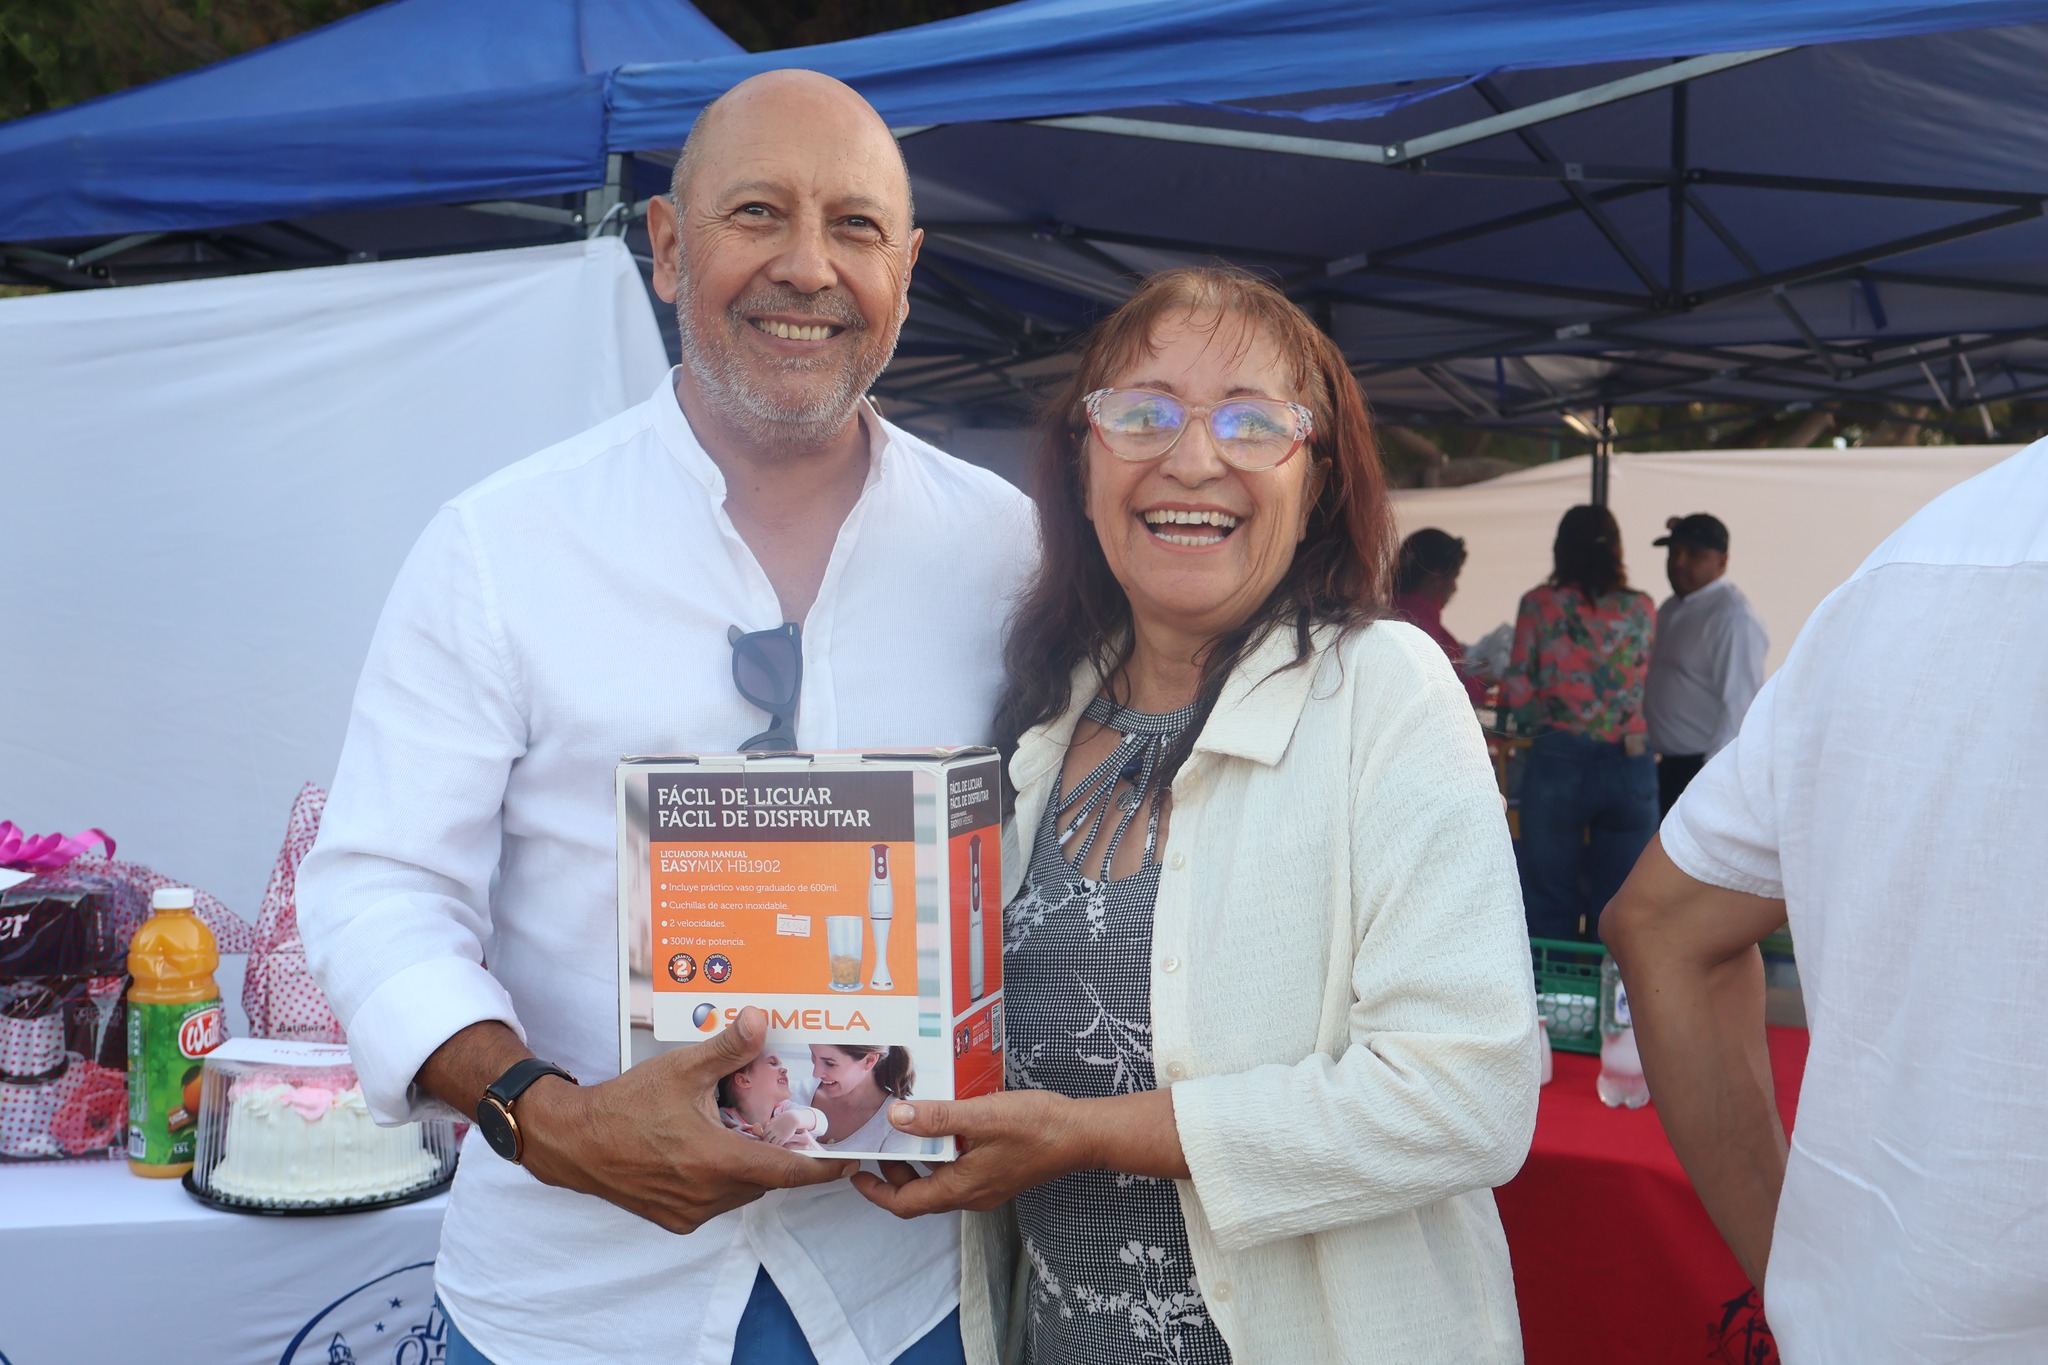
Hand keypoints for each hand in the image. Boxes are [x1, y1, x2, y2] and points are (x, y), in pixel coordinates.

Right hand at [519, 1007, 855, 1232]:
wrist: (572, 1143)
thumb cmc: (624, 1106)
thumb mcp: (680, 1070)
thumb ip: (727, 1049)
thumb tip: (760, 1020)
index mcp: (715, 1161)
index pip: (787, 1171)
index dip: (823, 1167)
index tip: (850, 1161)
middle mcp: (707, 1195)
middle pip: (767, 1179)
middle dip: (783, 1156)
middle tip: (795, 1128)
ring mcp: (690, 1212)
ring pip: (743, 1191)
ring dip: (752, 1167)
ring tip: (749, 1132)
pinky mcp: (676, 1219)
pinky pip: (717, 1200)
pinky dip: (726, 1179)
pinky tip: (714, 1149)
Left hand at [851, 1090, 1091, 1216]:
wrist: (1081, 1136)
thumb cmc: (1036, 1127)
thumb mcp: (981, 1116)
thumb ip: (938, 1118)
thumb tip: (897, 1118)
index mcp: (961, 1188)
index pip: (906, 1204)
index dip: (876, 1192)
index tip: (855, 1175)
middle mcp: (971, 1194)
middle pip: (920, 1193)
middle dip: (894, 1172)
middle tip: (879, 1143)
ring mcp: (986, 1185)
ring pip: (939, 1181)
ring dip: (918, 1162)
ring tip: (905, 1130)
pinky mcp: (998, 1174)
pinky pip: (959, 1171)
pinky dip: (941, 1155)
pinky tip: (944, 1126)